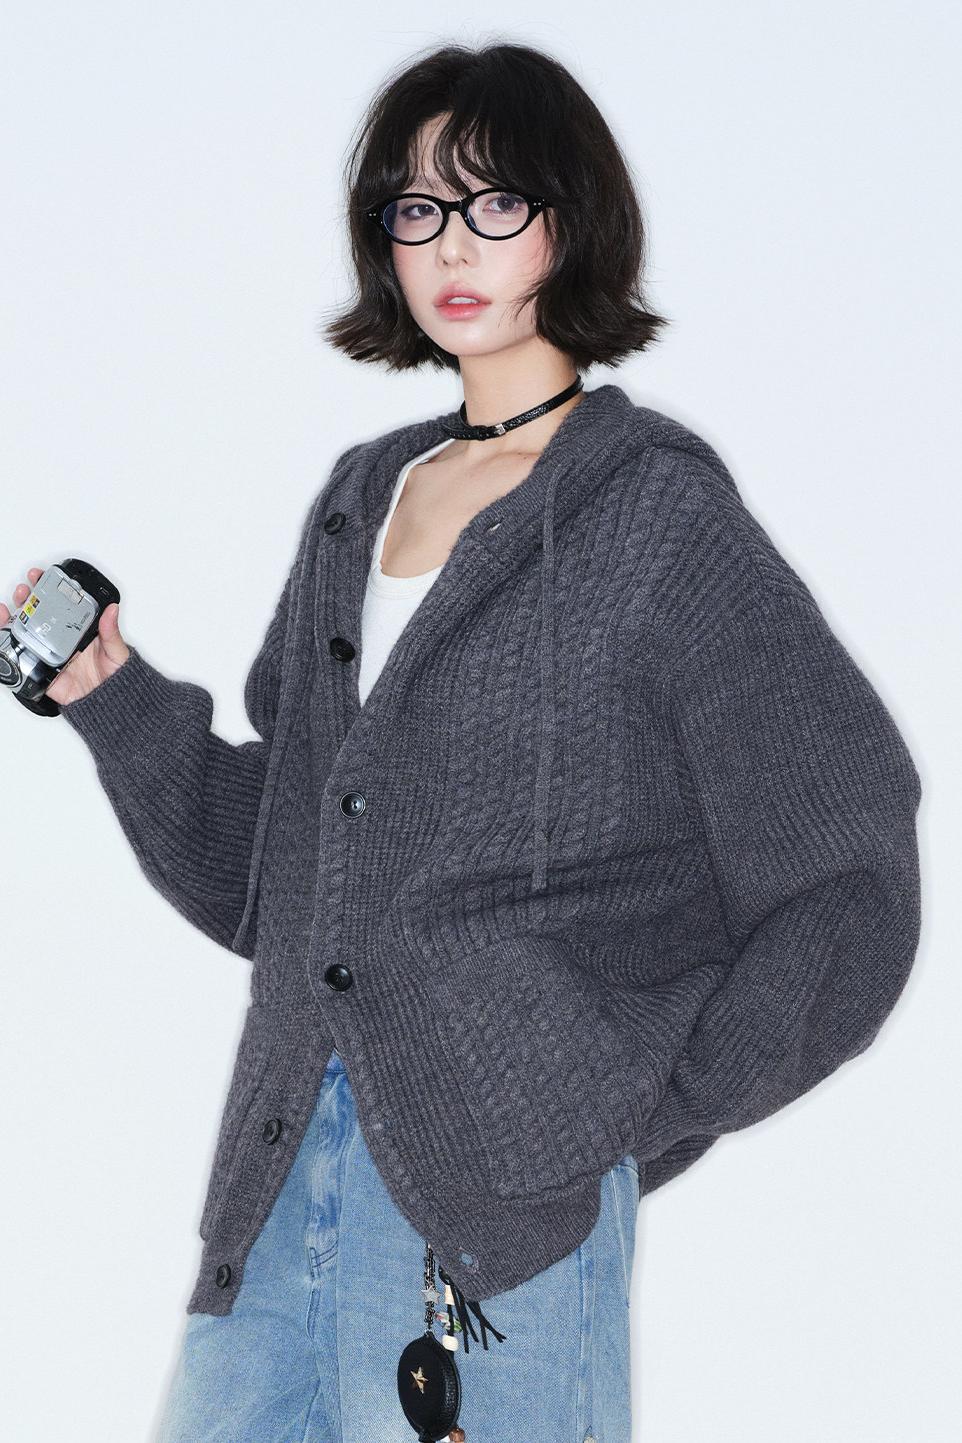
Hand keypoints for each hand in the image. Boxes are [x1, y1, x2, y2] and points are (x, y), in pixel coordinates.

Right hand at [1, 566, 129, 704]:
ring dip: (13, 618)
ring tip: (6, 607)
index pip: (60, 605)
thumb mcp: (116, 651)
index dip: (48, 589)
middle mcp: (61, 640)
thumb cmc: (115, 678)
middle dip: (27, 599)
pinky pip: (21, 659)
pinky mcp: (41, 672)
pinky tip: (2, 633)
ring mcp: (49, 654)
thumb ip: (111, 632)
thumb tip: (113, 610)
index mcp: (78, 630)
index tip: (42, 576)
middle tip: (23, 589)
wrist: (108, 705)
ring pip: (25, 633)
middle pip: (38, 615)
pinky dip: (8, 648)